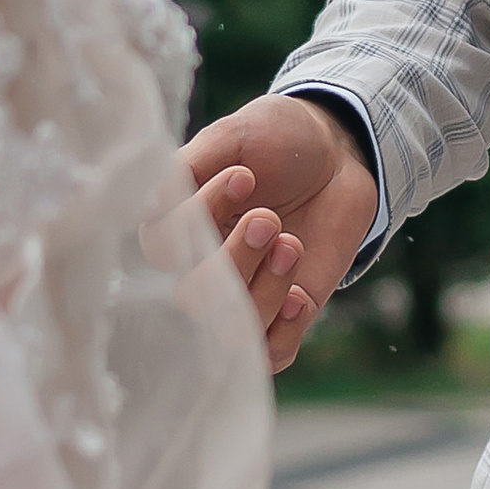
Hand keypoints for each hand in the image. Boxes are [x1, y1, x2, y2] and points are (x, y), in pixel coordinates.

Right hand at [186, 94, 380, 375]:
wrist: (340, 150)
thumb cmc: (279, 138)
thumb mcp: (236, 136)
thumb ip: (192, 166)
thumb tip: (149, 204)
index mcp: (181, 223)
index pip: (163, 246)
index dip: (195, 219)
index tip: (243, 175)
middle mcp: (206, 265)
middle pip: (193, 296)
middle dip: (232, 260)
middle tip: (269, 216)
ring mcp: (247, 292)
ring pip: (232, 330)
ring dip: (263, 291)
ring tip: (292, 243)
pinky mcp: (289, 308)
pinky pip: (273, 352)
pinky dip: (284, 329)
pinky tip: (301, 294)